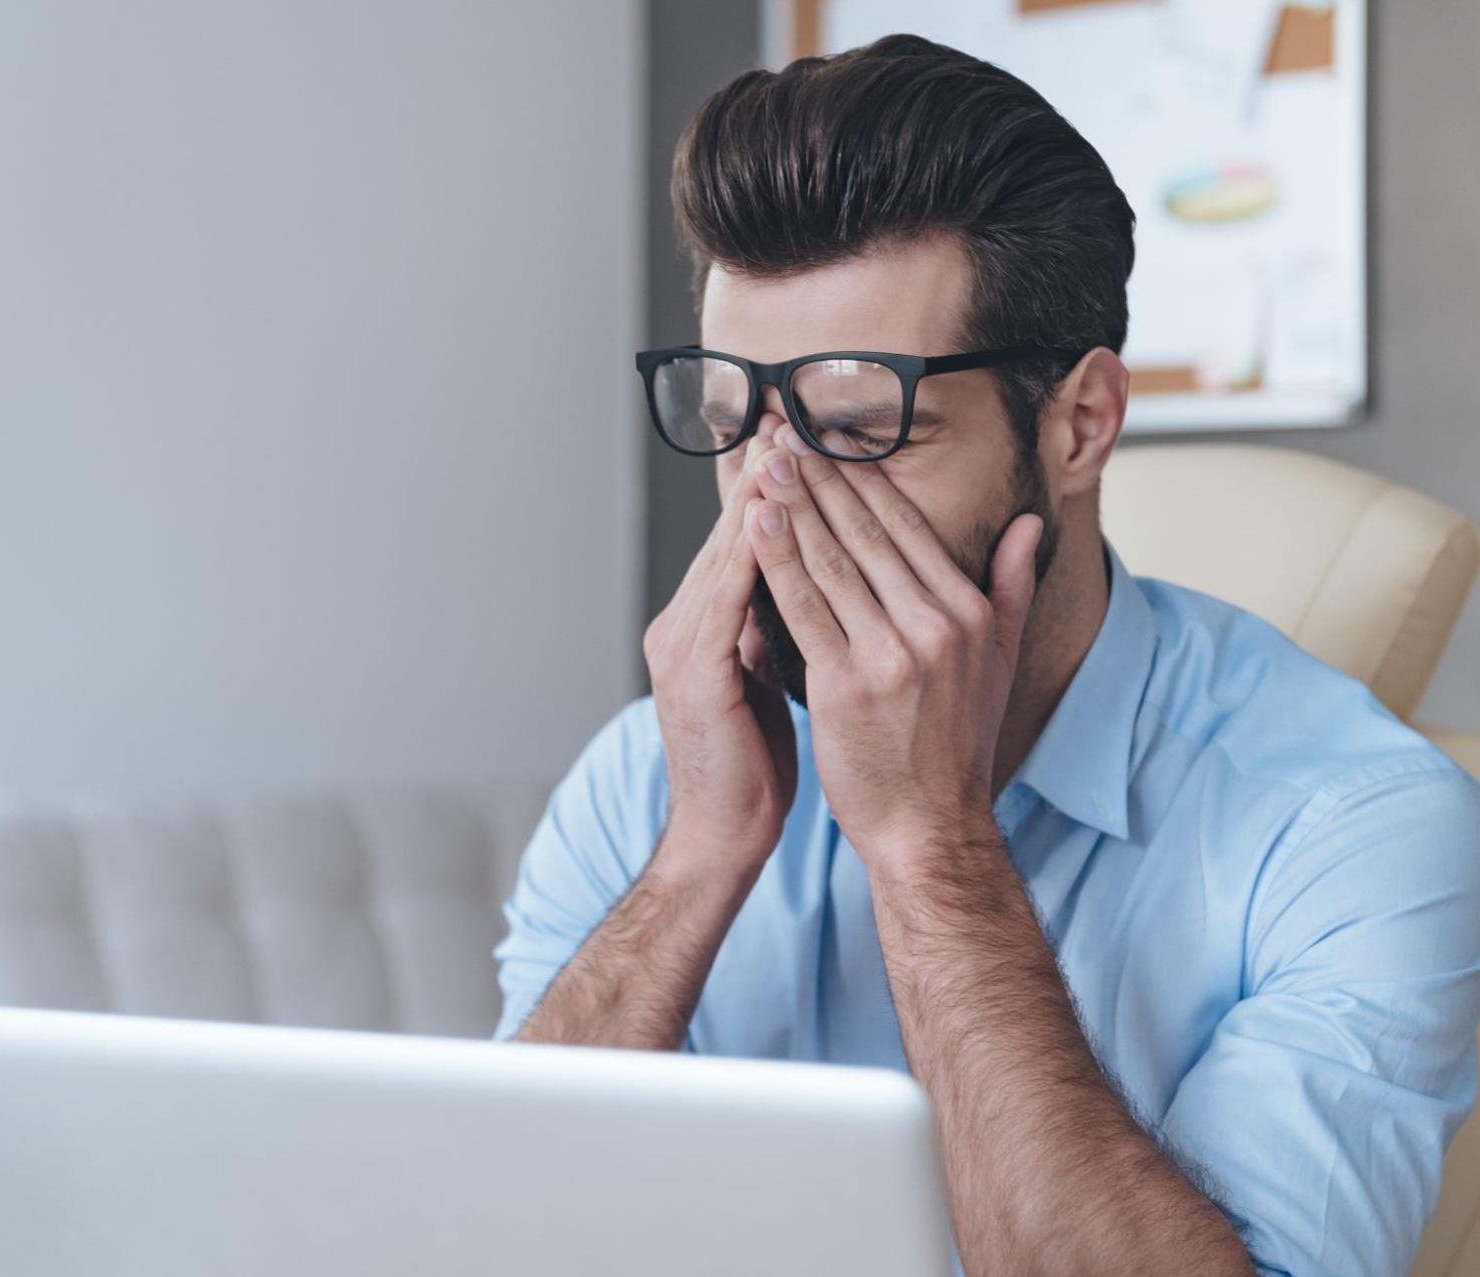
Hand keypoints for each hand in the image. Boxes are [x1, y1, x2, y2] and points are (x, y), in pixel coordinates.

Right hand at [643, 436, 798, 875]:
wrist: (722, 836)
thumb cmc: (751, 767)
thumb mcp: (764, 682)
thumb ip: (768, 631)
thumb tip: (799, 588)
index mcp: (701, 626)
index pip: (740, 542)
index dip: (768, 489)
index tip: (796, 437)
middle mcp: (681, 624)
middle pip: (729, 533)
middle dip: (760, 473)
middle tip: (787, 413)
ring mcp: (680, 645)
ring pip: (727, 554)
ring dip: (756, 499)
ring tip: (784, 445)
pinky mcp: (692, 669)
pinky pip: (727, 596)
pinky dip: (750, 553)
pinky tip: (774, 518)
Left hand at [744, 425, 1040, 860]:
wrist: (929, 829)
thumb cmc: (953, 749)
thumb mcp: (1000, 663)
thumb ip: (1011, 589)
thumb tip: (1027, 527)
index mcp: (969, 613)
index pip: (907, 527)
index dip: (862, 477)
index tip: (828, 437)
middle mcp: (936, 626)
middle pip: (867, 533)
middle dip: (821, 475)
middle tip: (783, 428)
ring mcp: (892, 654)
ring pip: (833, 561)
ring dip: (794, 504)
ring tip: (763, 460)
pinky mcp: (848, 684)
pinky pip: (804, 607)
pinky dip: (777, 560)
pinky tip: (755, 522)